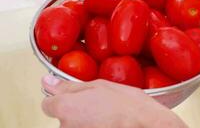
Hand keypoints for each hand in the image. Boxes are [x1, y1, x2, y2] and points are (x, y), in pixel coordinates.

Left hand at [41, 74, 186, 127]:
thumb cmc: (129, 106)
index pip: (48, 104)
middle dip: (77, 111)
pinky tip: (107, 125)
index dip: (63, 99)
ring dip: (86, 122)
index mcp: (65, 107)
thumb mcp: (100, 85)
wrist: (147, 126)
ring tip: (106, 118)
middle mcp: (65, 126)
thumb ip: (70, 86)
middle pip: (63, 117)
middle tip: (98, 107)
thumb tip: (48, 82)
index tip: (75, 99)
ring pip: (75, 126)